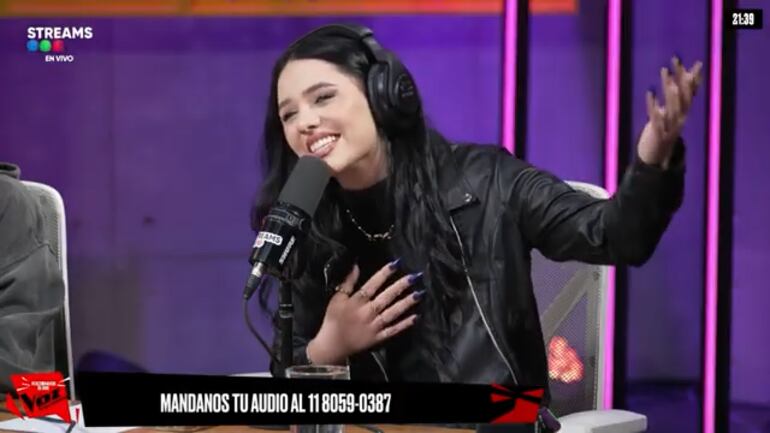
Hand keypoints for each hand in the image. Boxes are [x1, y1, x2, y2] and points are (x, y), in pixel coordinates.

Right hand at [306, 261, 422, 364]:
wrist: (331, 346)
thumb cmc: (333, 319)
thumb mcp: (336, 299)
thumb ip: (347, 282)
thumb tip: (355, 265)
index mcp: (356, 302)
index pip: (372, 285)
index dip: (384, 274)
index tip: (396, 264)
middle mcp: (367, 313)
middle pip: (386, 298)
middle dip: (400, 286)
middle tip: (415, 277)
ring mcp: (374, 326)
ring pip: (392, 313)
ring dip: (406, 303)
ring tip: (420, 293)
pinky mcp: (378, 338)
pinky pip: (393, 330)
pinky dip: (404, 324)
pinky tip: (416, 316)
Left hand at [637, 55, 702, 167]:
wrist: (656, 156)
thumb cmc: (663, 129)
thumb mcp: (673, 111)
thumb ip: (681, 94)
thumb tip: (690, 74)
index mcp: (684, 112)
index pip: (690, 91)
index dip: (688, 75)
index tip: (686, 60)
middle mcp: (681, 118)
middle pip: (683, 96)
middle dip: (680, 77)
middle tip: (675, 60)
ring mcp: (671, 126)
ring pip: (673, 105)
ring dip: (670, 89)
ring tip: (666, 73)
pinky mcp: (659, 134)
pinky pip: (656, 118)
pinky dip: (654, 105)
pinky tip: (649, 93)